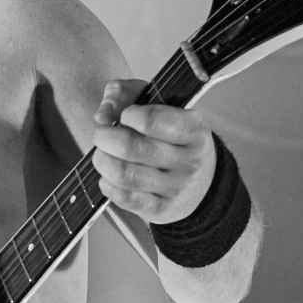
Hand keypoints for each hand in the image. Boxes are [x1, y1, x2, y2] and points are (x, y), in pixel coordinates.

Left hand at [92, 82, 215, 224]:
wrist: (201, 181)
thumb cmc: (172, 137)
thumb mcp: (159, 103)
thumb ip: (126, 94)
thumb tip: (103, 114)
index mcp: (193, 129)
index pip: (151, 120)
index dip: (128, 114)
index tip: (125, 115)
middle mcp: (189, 160)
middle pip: (131, 147)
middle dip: (105, 137)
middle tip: (101, 134)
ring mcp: (176, 188)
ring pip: (124, 174)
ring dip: (102, 161)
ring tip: (102, 154)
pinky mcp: (161, 209)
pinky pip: (124, 198)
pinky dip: (107, 184)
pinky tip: (109, 176)